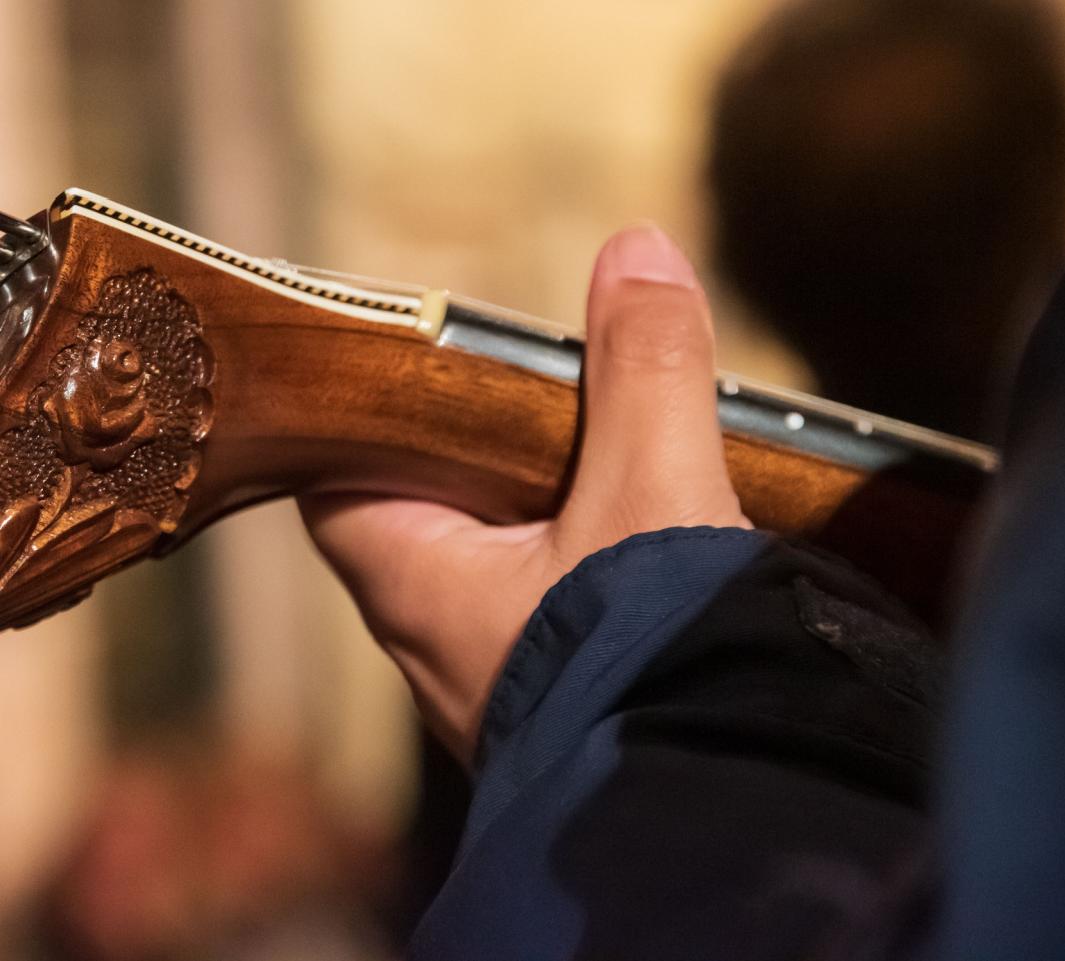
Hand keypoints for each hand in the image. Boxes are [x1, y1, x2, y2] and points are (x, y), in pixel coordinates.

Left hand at [301, 224, 749, 761]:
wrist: (732, 813)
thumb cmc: (654, 660)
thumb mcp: (654, 489)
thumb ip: (644, 369)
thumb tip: (633, 251)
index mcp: (408, 577)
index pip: (333, 472)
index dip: (359, 411)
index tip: (406, 353)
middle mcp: (430, 637)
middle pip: (418, 506)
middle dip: (473, 446)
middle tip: (531, 380)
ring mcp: (492, 679)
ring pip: (491, 561)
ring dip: (539, 505)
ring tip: (604, 437)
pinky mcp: (558, 703)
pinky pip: (547, 610)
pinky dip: (582, 561)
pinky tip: (645, 534)